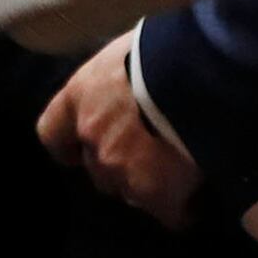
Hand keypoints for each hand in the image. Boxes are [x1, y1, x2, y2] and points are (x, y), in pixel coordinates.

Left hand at [38, 30, 198, 227]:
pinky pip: (170, 212)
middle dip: (123, 163)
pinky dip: (184, 206)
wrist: (203, 72)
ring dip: (153, 184)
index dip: (71, 144)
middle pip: (98, 167)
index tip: (83, 147)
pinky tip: (204, 192)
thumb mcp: (133, 50)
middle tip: (157, 148)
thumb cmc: (171, 45)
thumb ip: (122, 78)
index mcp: (80, 97)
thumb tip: (136, 85)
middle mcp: (93, 138)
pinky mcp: (156, 194)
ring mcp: (122, 170)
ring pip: (132, 192)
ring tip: (186, 168)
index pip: (54, 133)